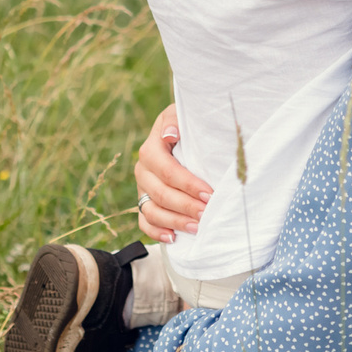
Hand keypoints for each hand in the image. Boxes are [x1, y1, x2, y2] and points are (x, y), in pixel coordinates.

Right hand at [133, 103, 209, 240]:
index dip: (188, 185)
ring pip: (152, 211)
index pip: (167, 171)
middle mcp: (143, 171)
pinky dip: (156, 232)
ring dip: (175, 222)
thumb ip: (174, 119)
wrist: (180, 136)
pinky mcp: (144, 203)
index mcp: (150, 150)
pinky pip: (144, 222)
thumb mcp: (180, 114)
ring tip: (197, 228)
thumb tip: (170, 135)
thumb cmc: (185, 126)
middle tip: (207, 214)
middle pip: (161, 194)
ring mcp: (142, 189)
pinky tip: (173, 238)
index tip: (209, 194)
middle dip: (186, 206)